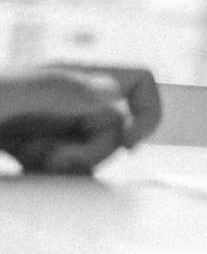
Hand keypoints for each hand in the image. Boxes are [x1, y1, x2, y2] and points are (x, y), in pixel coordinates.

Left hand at [0, 62, 160, 173]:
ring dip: (69, 165)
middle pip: (117, 129)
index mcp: (71, 78)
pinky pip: (66, 169)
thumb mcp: (10, 93)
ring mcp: (54, 125)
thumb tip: (114, 91)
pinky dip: (50, 175)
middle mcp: (69, 100)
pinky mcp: (36, 148)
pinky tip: (26, 165)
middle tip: (55, 157)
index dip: (147, 112)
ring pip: (93, 152)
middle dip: (93, 151)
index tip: (130, 142)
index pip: (138, 82)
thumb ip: (62, 89)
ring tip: (32, 158)